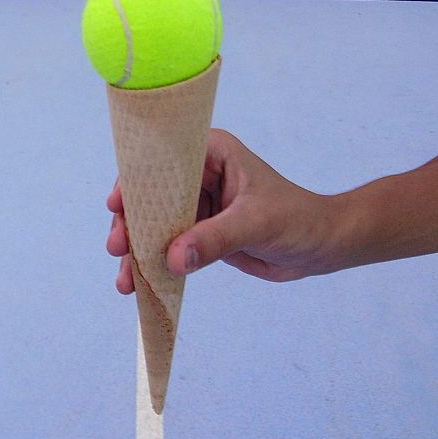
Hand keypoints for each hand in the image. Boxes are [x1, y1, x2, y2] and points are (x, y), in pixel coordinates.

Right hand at [106, 128, 345, 292]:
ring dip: (138, 250)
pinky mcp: (200, 233)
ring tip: (126, 279)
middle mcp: (198, 175)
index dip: (135, 178)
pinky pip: (169, 247)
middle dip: (131, 223)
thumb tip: (171, 259)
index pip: (163, 159)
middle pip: (151, 195)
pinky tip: (139, 285)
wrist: (320, 248)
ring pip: (155, 225)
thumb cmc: (296, 220)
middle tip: (117, 248)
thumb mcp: (255, 224)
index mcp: (212, 154)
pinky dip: (153, 264)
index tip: (117, 203)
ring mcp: (197, 205)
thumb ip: (214, 239)